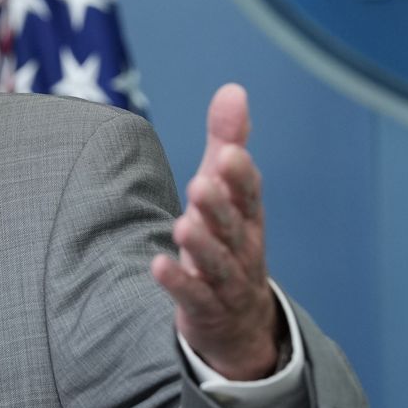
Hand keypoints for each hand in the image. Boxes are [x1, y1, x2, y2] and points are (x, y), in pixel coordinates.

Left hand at [151, 84, 279, 380]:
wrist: (239, 318)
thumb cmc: (229, 238)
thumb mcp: (229, 191)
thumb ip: (228, 141)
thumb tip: (233, 88)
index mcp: (248, 217)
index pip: (250, 194)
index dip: (241, 175)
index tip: (230, 152)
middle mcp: (242, 248)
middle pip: (233, 226)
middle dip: (219, 205)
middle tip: (201, 183)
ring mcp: (226, 281)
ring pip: (217, 262)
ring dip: (201, 244)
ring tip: (182, 225)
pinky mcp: (204, 307)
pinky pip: (193, 295)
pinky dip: (178, 282)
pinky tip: (158, 265)